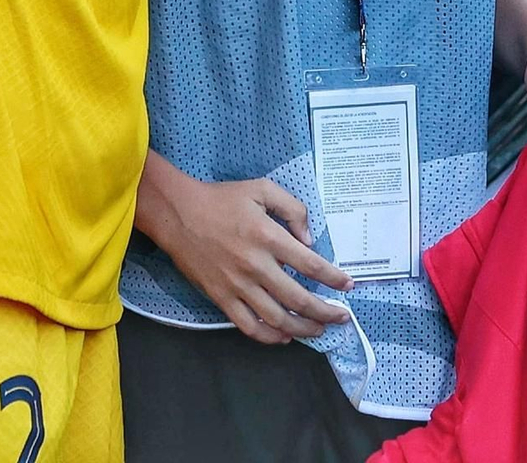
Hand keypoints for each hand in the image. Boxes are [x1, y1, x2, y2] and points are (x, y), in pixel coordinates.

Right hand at [156, 177, 354, 345]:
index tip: (348, 285)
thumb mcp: (261, 189)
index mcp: (268, 237)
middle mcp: (256, 266)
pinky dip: (270, 337)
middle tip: (341, 317)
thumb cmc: (221, 199)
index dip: (334, 279)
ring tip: (318, 330)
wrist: (178, 213)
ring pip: (277, 319)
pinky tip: (284, 336)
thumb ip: (292, 208)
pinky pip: (249, 326)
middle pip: (299, 299)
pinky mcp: (221, 298)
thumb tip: (309, 239)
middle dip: (326, 312)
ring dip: (303, 329)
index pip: (311, 265)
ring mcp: (237, 286)